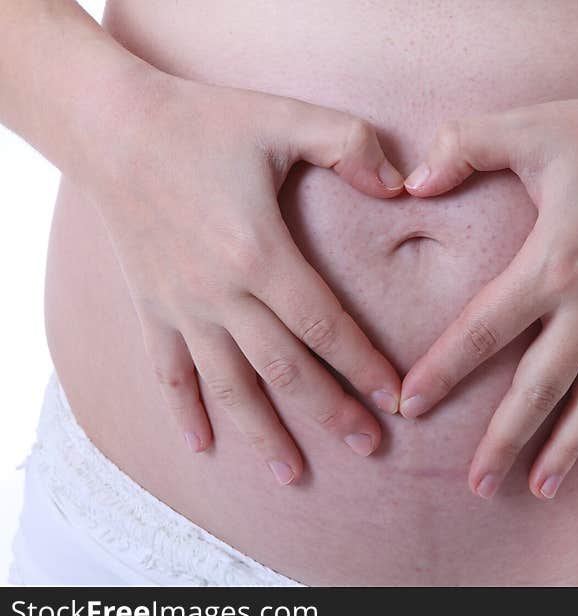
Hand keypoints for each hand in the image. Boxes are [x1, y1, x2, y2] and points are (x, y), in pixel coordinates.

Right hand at [86, 71, 404, 484]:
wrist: (114, 128)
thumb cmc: (205, 121)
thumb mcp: (285, 118)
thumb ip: (349, 145)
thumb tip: (402, 183)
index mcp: (259, 253)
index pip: (324, 325)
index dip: (363, 364)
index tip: (395, 398)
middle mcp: (220, 294)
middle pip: (285, 369)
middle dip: (330, 410)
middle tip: (369, 446)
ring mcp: (182, 307)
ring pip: (229, 386)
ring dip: (263, 433)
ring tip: (292, 474)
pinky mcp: (152, 308)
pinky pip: (168, 372)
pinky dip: (184, 412)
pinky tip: (201, 447)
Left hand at [402, 87, 577, 499]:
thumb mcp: (530, 127)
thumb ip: (462, 146)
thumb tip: (409, 184)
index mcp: (549, 264)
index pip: (481, 331)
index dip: (442, 372)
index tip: (410, 406)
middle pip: (537, 389)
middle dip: (503, 441)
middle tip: (476, 487)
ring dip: (569, 448)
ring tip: (543, 488)